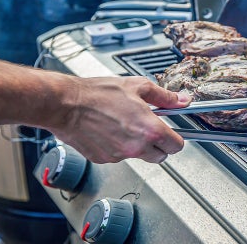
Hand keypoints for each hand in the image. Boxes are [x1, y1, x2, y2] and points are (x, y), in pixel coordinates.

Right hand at [48, 76, 190, 163]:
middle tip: (149, 129)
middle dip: (159, 144)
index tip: (172, 133)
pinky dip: (118, 146)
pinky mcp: (104, 159)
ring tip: (125, 125)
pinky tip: (110, 130)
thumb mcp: (138, 86)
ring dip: (138, 145)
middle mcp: (136, 147)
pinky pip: (119, 156)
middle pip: (161, 156)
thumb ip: (163, 97)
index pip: (176, 146)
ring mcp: (120, 155)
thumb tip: (181, 100)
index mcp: (149, 130)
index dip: (175, 138)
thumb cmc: (98, 94)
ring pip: (139, 156)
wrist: (66, 104)